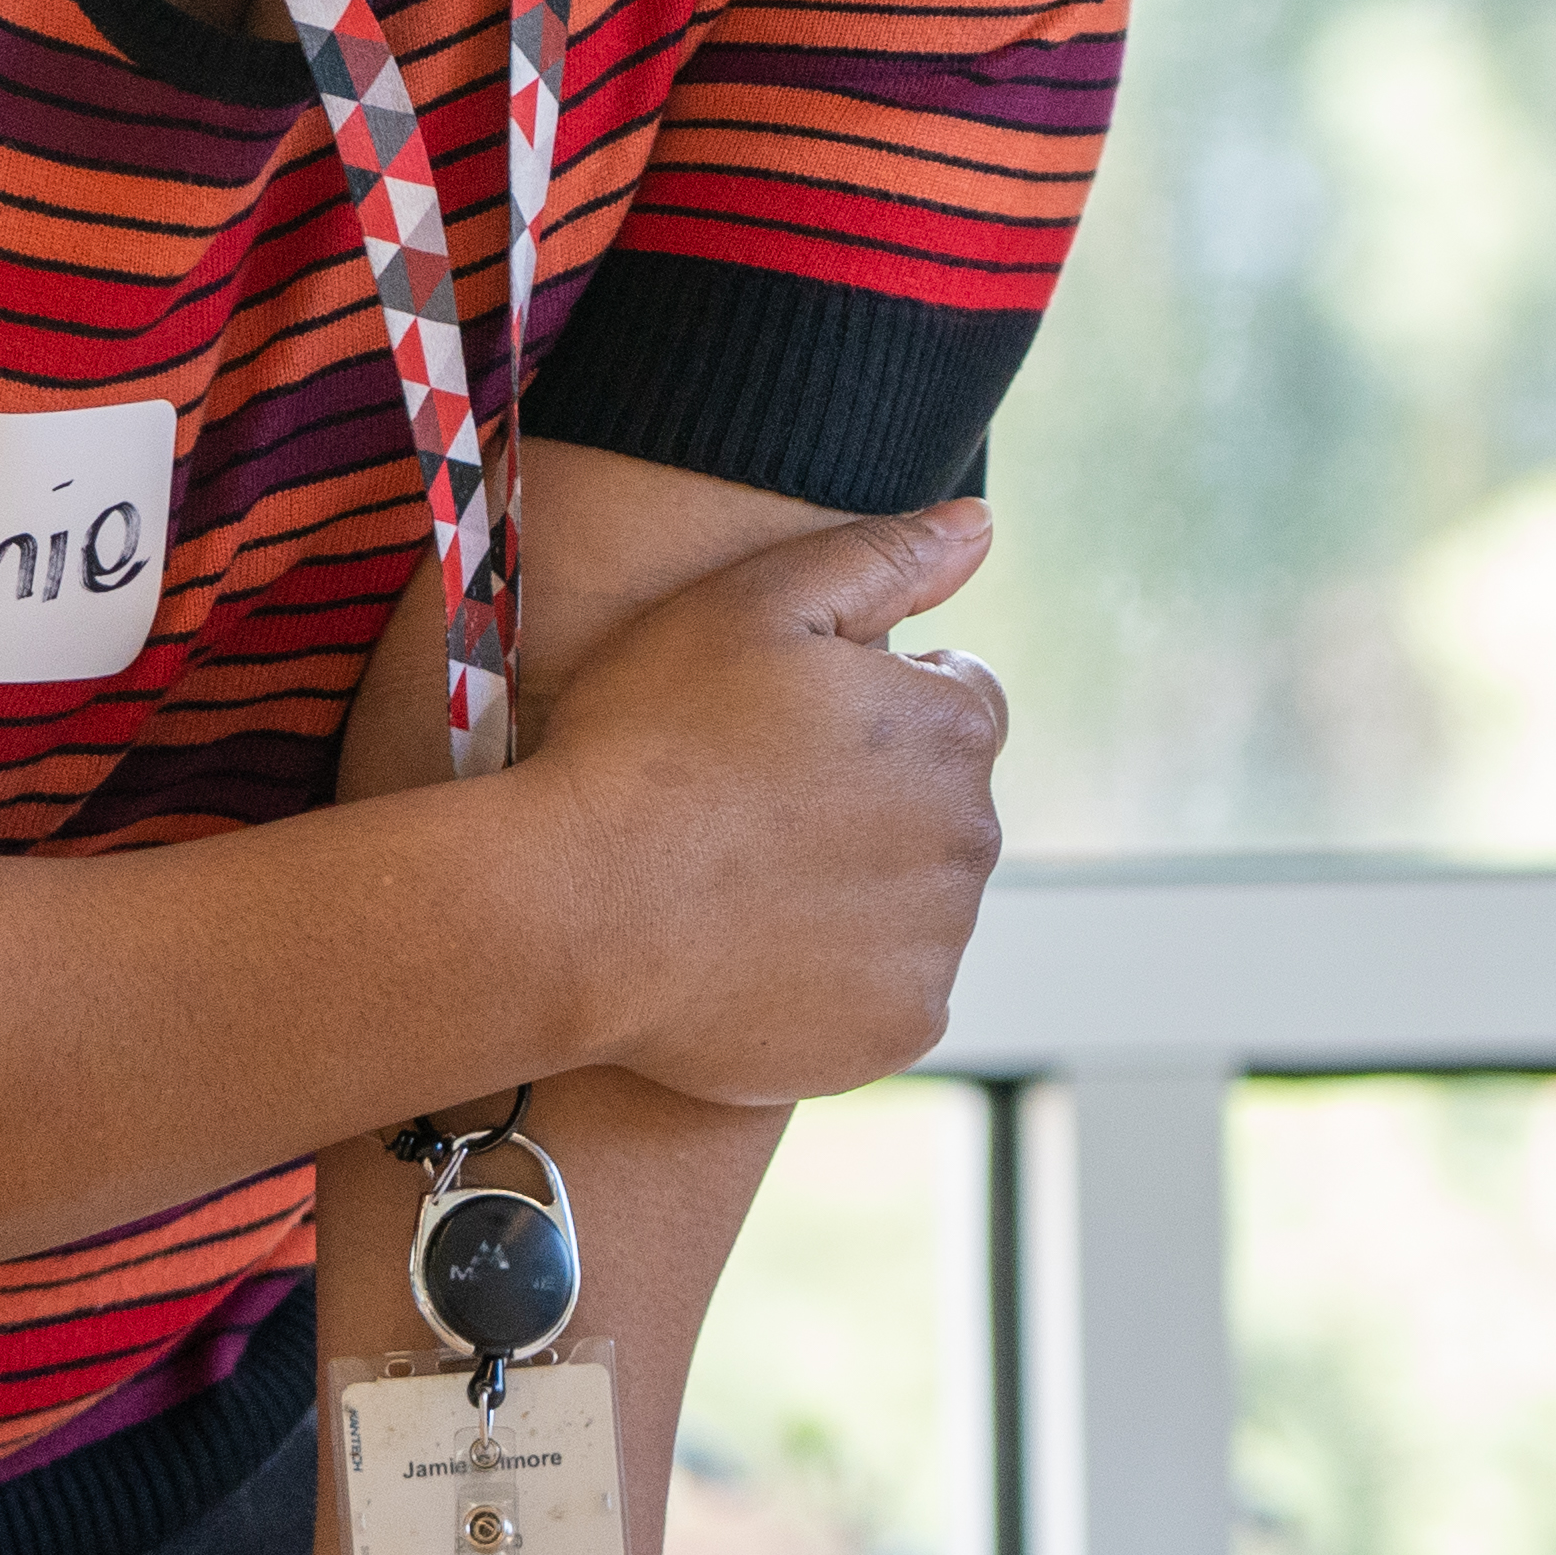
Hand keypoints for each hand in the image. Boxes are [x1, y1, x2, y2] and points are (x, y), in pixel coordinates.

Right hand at [501, 496, 1009, 1096]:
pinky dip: (839, 978)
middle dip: (870, 797)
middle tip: (749, 806)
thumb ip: (884, 556)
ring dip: (856, 888)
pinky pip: (887, 991)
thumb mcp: (754, 603)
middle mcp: (975, 838)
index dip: (869, 703)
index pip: (958, 696)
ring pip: (915, 900)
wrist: (571, 912)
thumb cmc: (647, 741)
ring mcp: (942, 944)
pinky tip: (752, 954)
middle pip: (941, 803)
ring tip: (740, 881)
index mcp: (956, 726)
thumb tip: (985, 525)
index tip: (783, 726)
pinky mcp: (903, 1029)